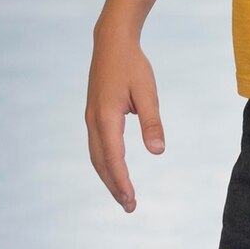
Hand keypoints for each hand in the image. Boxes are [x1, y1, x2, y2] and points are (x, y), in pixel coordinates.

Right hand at [85, 29, 163, 212]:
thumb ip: (152, 122)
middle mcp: (94, 120)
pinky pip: (96, 146)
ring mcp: (91, 117)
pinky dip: (105, 163)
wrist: (111, 41)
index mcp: (106, 116)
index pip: (113, 157)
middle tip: (130, 206)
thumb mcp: (148, 92)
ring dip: (108, 177)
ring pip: (96, 156)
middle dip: (114, 186)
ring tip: (124, 195)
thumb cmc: (132, 65)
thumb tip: (158, 152)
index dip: (121, 181)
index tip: (131, 199)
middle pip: (101, 162)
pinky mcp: (93, 114)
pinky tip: (116, 170)